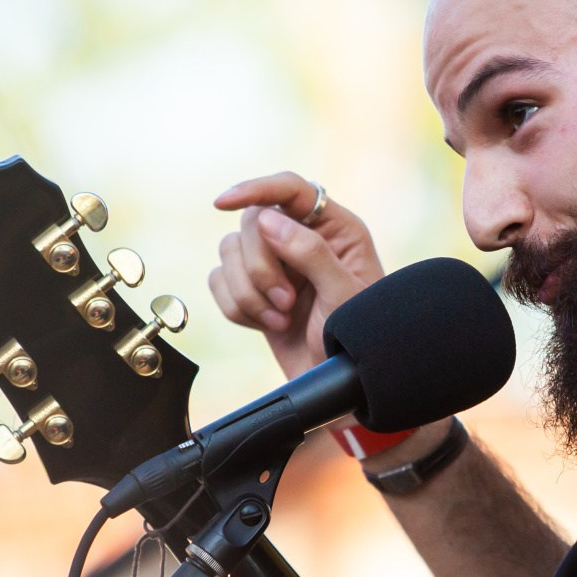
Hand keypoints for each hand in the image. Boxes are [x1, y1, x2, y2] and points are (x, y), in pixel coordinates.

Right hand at [209, 173, 384, 380]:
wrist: (341, 387)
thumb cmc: (357, 340)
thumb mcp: (343, 294)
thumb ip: (310, 252)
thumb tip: (266, 219)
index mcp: (334, 229)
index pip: (290, 190)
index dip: (255, 189)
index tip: (222, 202)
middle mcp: (301, 239)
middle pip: (250, 224)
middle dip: (259, 268)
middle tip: (287, 303)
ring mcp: (275, 265)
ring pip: (229, 253)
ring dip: (249, 293)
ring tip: (281, 320)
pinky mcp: (253, 291)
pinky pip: (219, 282)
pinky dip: (236, 307)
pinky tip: (266, 325)